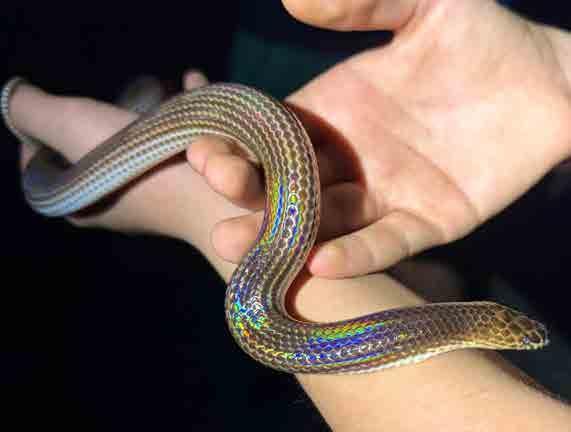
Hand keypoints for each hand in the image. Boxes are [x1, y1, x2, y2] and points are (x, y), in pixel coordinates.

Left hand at [9, 71, 246, 277]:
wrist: (215, 192)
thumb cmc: (135, 164)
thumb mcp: (68, 126)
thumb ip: (30, 110)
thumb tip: (17, 98)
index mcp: (79, 205)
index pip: (45, 166)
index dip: (42, 133)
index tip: (55, 104)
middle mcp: (115, 205)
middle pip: (95, 151)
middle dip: (101, 114)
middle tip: (108, 93)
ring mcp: (158, 195)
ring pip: (141, 143)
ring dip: (148, 109)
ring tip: (160, 83)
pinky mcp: (195, 184)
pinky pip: (181, 142)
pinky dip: (185, 112)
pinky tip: (193, 84)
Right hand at [187, 0, 570, 276]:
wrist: (543, 80)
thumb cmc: (480, 37)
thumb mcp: (421, 5)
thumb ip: (361, 3)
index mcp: (331, 112)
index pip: (270, 134)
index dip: (236, 143)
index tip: (203, 150)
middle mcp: (347, 160)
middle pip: (285, 184)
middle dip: (248, 192)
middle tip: (217, 196)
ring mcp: (384, 194)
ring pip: (324, 222)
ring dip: (282, 237)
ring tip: (239, 247)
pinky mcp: (426, 221)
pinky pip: (386, 240)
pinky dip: (356, 252)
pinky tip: (322, 261)